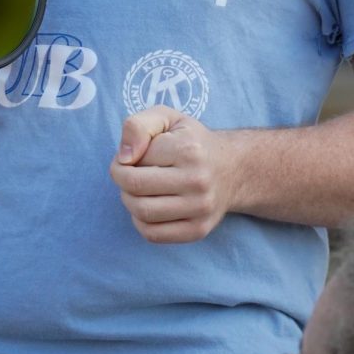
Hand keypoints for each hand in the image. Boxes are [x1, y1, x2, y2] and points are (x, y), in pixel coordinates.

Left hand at [109, 108, 237, 243]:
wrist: (232, 168)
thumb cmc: (191, 140)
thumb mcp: (166, 118)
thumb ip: (138, 126)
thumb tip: (123, 158)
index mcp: (187, 149)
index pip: (134, 160)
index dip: (122, 158)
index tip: (131, 156)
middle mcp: (197, 180)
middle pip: (135, 187)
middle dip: (121, 180)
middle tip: (127, 173)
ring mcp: (200, 208)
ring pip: (142, 212)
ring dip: (129, 200)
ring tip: (137, 189)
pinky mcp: (198, 230)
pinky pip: (153, 234)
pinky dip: (140, 222)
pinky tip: (148, 206)